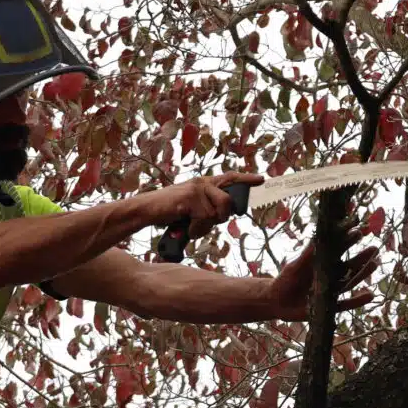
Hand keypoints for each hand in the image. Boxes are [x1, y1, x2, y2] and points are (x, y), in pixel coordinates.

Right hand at [140, 173, 263, 240]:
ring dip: (204, 226)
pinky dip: (195, 229)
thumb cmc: (170, 212)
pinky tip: (184, 227)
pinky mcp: (190, 197)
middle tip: (202, 221)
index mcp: (205, 183)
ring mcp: (197, 189)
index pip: (230, 178)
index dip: (246, 179)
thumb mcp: (193, 208)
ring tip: (190, 225)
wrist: (146, 211)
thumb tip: (227, 213)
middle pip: (229, 201)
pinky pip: (204, 218)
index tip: (261, 179)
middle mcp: (203, 183)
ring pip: (217, 213)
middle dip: (222, 216)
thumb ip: (209, 207)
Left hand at [262, 228, 379, 321]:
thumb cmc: (285, 280)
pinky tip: (370, 295)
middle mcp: (330, 276)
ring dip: (362, 275)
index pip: (338, 251)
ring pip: (350, 282)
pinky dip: (358, 301)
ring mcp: (332, 291)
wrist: (277, 302)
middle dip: (361, 257)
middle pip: (349, 266)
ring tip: (374, 265)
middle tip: (374, 248)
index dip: (348, 242)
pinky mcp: (330, 306)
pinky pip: (346, 304)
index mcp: (323, 264)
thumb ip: (306, 255)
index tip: (358, 232)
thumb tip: (317, 238)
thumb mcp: (294, 267)